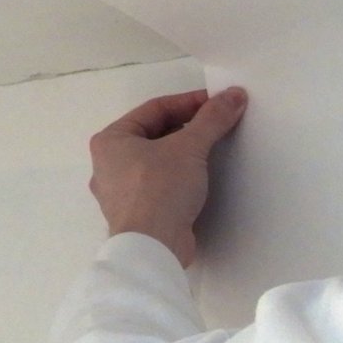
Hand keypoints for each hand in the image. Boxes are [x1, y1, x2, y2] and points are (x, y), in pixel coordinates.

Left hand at [86, 88, 247, 266]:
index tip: (219, 103)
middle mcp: (107, 164)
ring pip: (155, 161)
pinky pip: (159, 185)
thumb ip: (212, 119)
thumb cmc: (160, 188)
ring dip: (183, 153)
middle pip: (154, 135)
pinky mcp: (136, 214)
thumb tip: (235, 94)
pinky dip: (178, 177)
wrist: (152, 248)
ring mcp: (119, 192)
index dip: (190, 102)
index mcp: (110, 140)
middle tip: (218, 125)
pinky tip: (199, 180)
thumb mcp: (190, 147)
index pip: (155, 110)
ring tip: (211, 150)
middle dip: (187, 128)